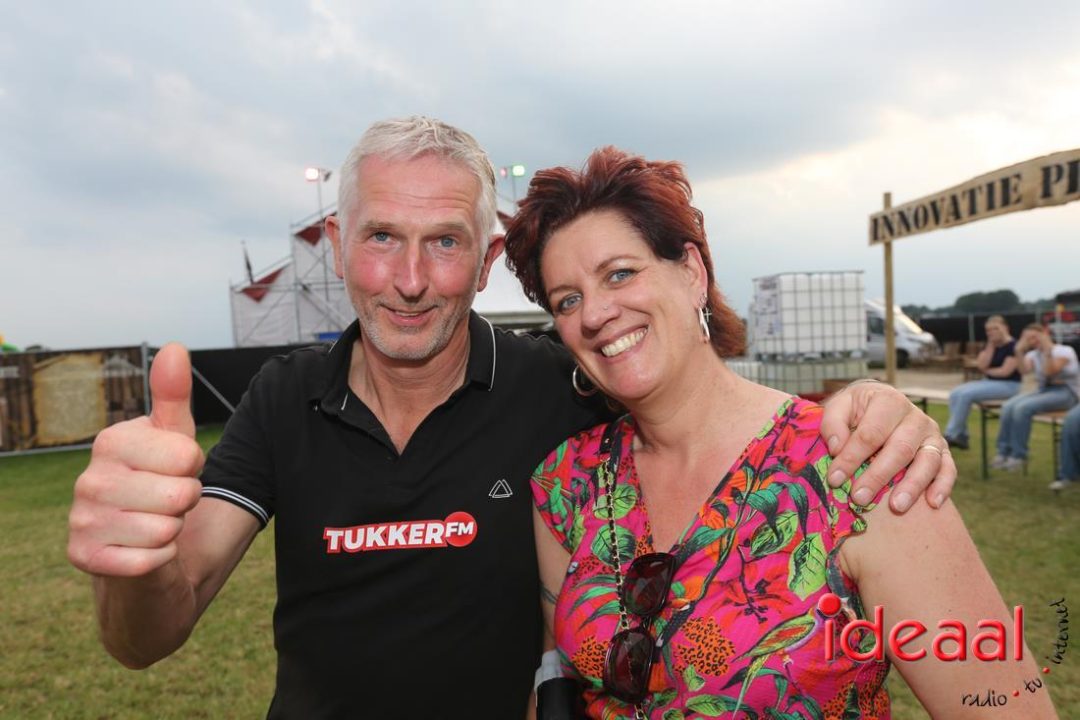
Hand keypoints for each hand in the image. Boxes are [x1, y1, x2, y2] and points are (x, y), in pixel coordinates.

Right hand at [67, 343, 204, 577]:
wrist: (145, 552)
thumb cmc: (162, 486)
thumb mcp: (175, 439)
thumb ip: (174, 396)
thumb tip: (173, 347)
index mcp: (111, 442)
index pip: (188, 456)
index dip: (195, 469)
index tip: (177, 472)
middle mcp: (88, 479)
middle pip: (181, 495)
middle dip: (186, 503)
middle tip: (167, 503)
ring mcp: (81, 520)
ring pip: (166, 529)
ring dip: (173, 531)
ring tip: (155, 524)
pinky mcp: (85, 559)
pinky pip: (151, 560)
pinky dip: (161, 559)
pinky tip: (144, 551)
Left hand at [820, 381, 955, 512]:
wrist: (878, 404)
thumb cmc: (856, 410)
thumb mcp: (839, 406)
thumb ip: (833, 423)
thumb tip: (836, 448)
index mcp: (888, 401)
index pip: (870, 434)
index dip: (852, 457)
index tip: (835, 479)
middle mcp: (915, 417)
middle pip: (899, 449)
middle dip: (878, 476)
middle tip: (859, 498)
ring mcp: (931, 434)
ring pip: (928, 460)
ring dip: (912, 485)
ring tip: (896, 507)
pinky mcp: (942, 450)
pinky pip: (948, 468)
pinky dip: (943, 486)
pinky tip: (933, 504)